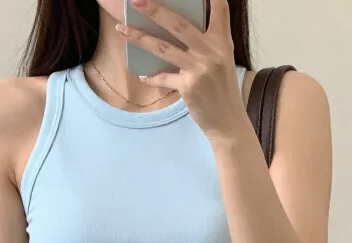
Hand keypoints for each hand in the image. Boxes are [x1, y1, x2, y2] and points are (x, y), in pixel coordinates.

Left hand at [116, 0, 248, 144]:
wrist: (228, 122)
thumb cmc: (223, 90)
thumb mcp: (223, 60)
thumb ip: (208, 42)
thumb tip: (179, 28)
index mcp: (222, 41)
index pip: (220, 9)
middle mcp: (211, 52)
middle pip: (179, 25)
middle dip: (156, 10)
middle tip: (137, 1)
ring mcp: (199, 69)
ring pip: (164, 48)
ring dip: (140, 38)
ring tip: (123, 30)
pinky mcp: (188, 87)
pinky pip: (163, 78)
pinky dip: (152, 77)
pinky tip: (142, 75)